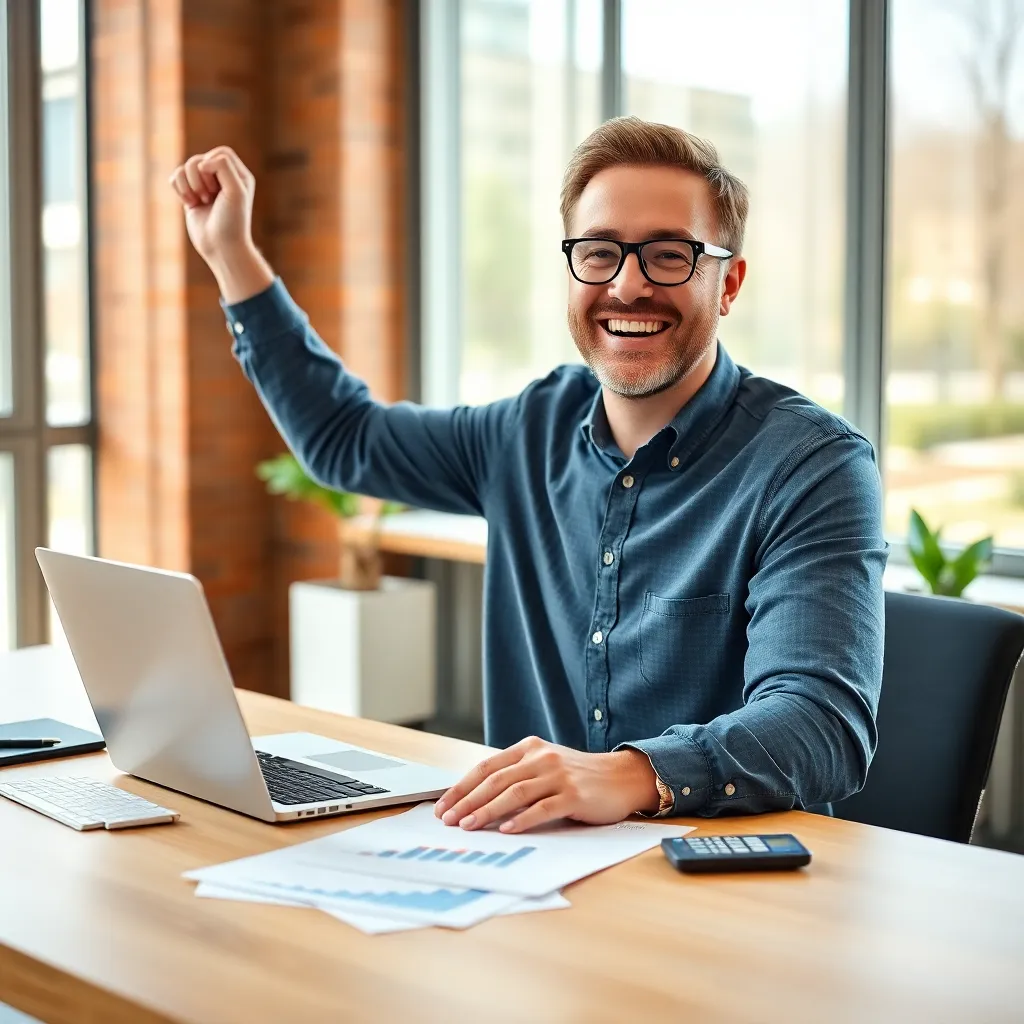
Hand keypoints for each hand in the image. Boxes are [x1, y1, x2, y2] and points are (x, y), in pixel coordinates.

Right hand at [168, 146, 271, 302]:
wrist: (221, 247)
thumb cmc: (232, 221)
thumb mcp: (236, 191)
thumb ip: (223, 167)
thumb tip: (202, 163)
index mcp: (238, 175)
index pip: (221, 153)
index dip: (213, 165)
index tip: (217, 188)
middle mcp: (222, 178)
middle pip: (199, 158)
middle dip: (199, 178)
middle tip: (209, 198)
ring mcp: (204, 186)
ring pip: (185, 167)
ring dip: (188, 185)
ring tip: (200, 201)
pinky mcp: (190, 194)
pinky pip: (175, 178)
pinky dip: (179, 189)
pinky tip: (190, 204)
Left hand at [433, 737, 659, 834]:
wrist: (621, 777)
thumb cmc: (577, 776)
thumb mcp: (544, 766)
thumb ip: (516, 776)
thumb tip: (475, 801)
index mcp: (529, 748)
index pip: (486, 767)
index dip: (462, 787)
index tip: (443, 806)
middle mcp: (541, 757)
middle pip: (496, 780)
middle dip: (468, 801)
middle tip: (448, 820)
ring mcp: (558, 775)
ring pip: (515, 793)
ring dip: (488, 811)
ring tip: (469, 826)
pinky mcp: (574, 795)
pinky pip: (542, 808)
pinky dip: (522, 820)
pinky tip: (506, 830)